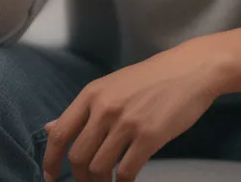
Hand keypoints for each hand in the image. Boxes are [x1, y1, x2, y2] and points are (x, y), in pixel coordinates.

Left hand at [43, 42, 226, 181]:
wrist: (190, 70)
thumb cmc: (151, 78)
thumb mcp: (111, 86)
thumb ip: (82, 110)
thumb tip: (49, 127)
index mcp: (92, 94)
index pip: (60, 134)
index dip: (50, 161)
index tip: (50, 177)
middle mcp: (105, 108)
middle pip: (78, 156)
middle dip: (79, 178)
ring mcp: (127, 123)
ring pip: (99, 168)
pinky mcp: (149, 137)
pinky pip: (126, 171)